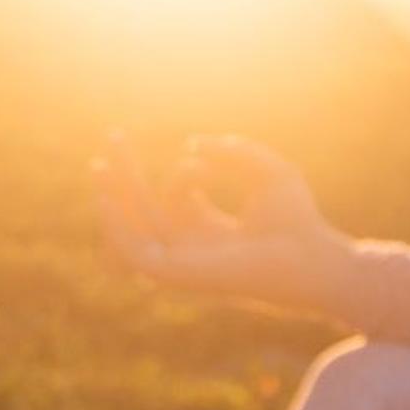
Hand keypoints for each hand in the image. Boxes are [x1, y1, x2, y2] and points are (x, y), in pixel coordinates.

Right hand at [91, 133, 352, 313]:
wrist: (309, 256)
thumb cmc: (298, 220)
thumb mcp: (268, 171)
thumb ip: (233, 151)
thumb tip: (193, 144)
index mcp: (213, 230)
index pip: (178, 200)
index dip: (184, 172)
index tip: (203, 156)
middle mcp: (194, 247)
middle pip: (148, 209)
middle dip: (128, 174)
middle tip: (113, 135)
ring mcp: (184, 262)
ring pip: (138, 227)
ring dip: (116, 194)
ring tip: (100, 162)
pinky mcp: (177, 274)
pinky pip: (135, 252)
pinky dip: (117, 225)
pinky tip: (107, 198)